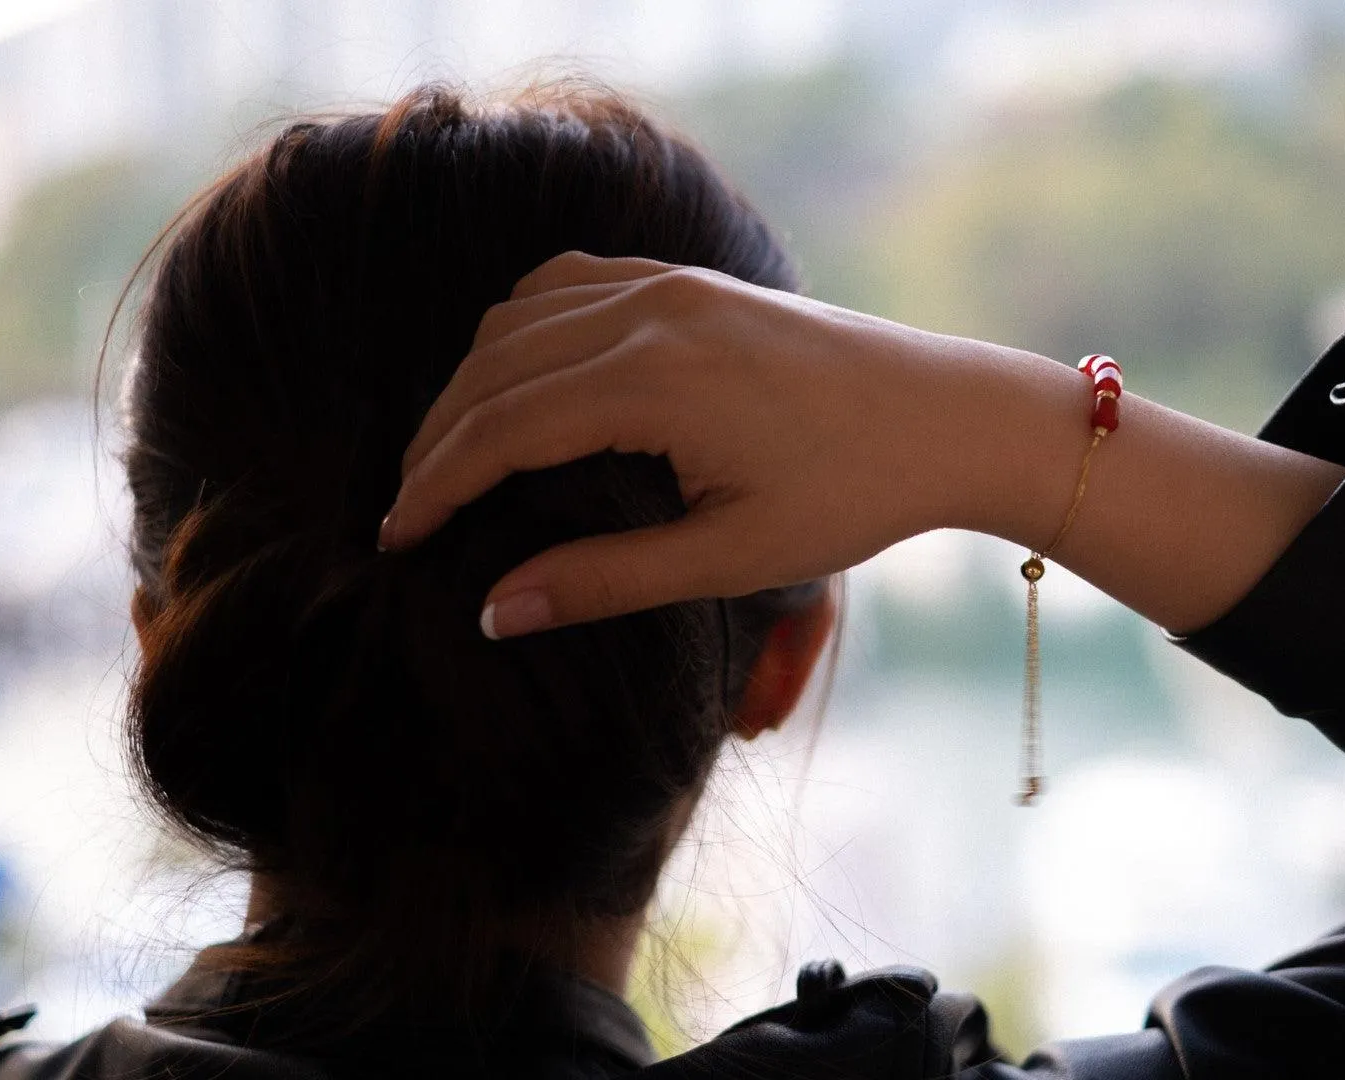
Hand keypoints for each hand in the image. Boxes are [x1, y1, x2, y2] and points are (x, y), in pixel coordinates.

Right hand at [380, 252, 1028, 636]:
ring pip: (521, 315)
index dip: (435, 486)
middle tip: (407, 507)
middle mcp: (651, 312)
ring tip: (452, 452)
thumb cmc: (853, 496)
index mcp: (655, 381)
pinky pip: (573, 282)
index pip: (500, 431)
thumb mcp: (729, 557)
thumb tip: (491, 611)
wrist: (950, 418)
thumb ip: (604, 580)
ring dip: (473, 380)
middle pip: (493, 368)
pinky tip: (520, 374)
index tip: (394, 538)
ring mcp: (673, 283)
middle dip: (437, 439)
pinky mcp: (694, 279)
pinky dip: (524, 326)